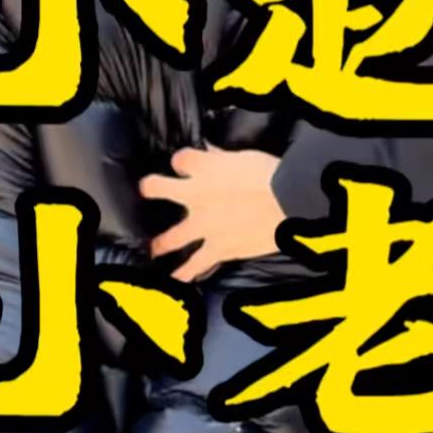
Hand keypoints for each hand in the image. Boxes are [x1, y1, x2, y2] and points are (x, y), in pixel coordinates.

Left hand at [139, 145, 282, 281]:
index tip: (184, 163)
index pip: (180, 159)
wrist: (285, 201)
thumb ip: (220, 157)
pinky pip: (196, 265)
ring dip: (161, 243)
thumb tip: (210, 151)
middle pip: (159, 188)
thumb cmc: (268, 173)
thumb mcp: (242, 157)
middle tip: (147, 190)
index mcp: (203, 168)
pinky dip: (185, 273)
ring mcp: (203, 225)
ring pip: (172, 237)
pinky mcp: (217, 248)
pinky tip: (176, 280)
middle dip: (152, 188)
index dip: (182, 161)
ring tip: (154, 249)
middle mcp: (195, 195)